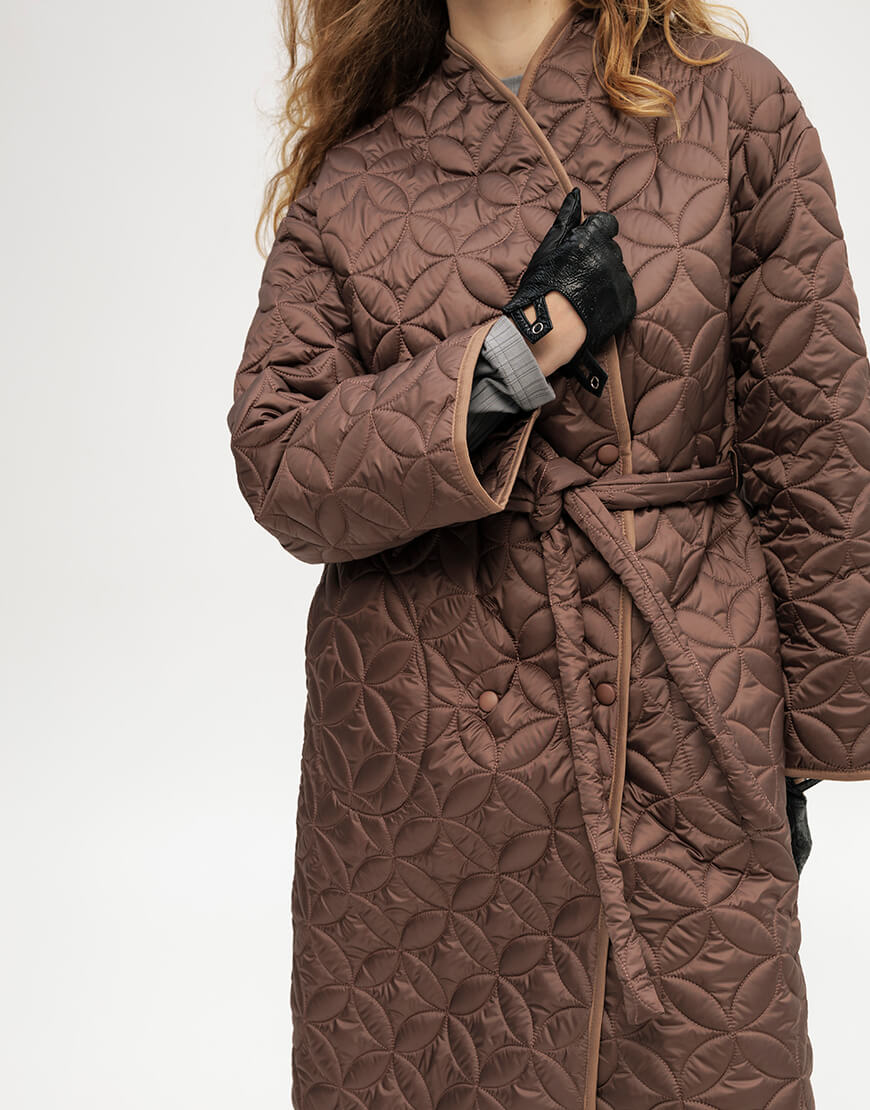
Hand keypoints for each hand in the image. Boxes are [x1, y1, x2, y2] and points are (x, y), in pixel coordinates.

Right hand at [501, 188, 635, 394]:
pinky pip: (623, 296)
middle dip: (596, 259)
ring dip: (604, 280)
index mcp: (592, 239)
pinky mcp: (627, 306)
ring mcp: (621, 282)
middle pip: (610, 250)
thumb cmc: (541, 288)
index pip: (606, 224)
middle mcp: (611, 257)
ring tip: (582, 297)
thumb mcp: (547, 249)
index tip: (581, 250)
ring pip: (617, 273)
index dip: (594, 235)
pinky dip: (611, 300)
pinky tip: (593, 309)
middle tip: (575, 279)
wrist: (548, 332)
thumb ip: (565, 219)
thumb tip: (576, 193)